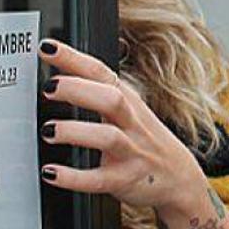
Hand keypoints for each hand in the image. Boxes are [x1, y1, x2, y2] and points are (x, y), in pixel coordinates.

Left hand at [37, 39, 203, 213]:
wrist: (180, 178)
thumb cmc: (146, 140)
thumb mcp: (130, 111)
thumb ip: (99, 93)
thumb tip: (59, 75)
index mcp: (128, 101)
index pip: (101, 73)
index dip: (74, 58)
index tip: (48, 48)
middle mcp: (132, 123)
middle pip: (111, 98)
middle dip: (79, 90)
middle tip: (49, 88)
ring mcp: (131, 152)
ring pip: (107, 137)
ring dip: (75, 132)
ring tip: (49, 131)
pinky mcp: (125, 180)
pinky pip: (99, 179)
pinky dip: (74, 177)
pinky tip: (51, 172)